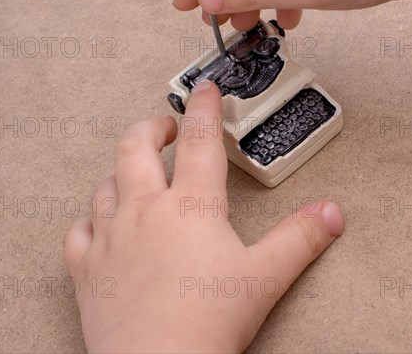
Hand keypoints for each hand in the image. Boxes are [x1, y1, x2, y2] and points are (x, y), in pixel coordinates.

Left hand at [63, 81, 344, 351]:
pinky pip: (79, 231)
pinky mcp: (87, 269)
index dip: (204, 109)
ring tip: (137, 173)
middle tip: (165, 126)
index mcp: (190, 206)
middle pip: (135, 147)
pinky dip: (90, 220)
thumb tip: (331, 213)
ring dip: (122, 171)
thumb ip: (300, 239)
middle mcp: (145, 211)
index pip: (199, 142)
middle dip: (151, 128)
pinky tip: (99, 223)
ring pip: (106, 185)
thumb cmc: (208, 322)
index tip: (205, 89)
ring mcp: (111, 237)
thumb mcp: (265, 276)